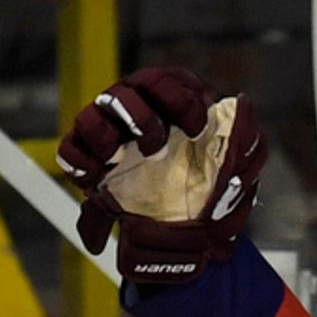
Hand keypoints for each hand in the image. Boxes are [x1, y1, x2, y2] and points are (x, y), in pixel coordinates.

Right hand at [54, 66, 268, 283]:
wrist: (192, 235)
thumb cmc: (214, 191)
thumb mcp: (240, 169)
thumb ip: (246, 138)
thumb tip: (243, 102)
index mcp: (171, 104)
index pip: (166, 81)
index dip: (179, 100)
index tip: (195, 129)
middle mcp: (137, 111)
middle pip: (126, 92)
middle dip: (140, 118)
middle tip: (155, 149)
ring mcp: (111, 135)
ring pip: (92, 115)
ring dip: (103, 136)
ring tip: (116, 161)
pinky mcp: (91, 161)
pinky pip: (70, 150)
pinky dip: (76, 161)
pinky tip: (92, 178)